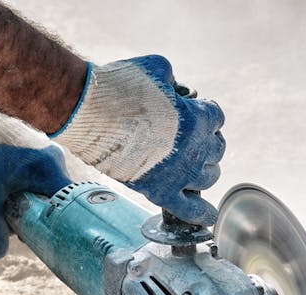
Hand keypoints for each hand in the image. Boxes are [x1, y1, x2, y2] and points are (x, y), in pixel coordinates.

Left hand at [0, 102, 72, 257]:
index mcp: (50, 171)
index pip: (69, 205)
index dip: (59, 224)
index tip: (46, 235)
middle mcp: (56, 160)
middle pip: (58, 198)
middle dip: (41, 214)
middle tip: (20, 224)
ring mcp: (50, 152)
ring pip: (49, 187)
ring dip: (33, 199)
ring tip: (9, 202)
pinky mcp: (41, 148)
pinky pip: (43, 175)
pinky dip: (31, 186)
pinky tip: (11, 187)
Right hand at [51, 55, 224, 225]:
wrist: (88, 113)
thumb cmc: (120, 87)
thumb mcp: (158, 68)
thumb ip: (175, 82)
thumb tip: (177, 92)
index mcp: (198, 119)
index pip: (217, 117)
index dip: (205, 113)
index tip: (194, 111)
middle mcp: (195, 150)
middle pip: (216, 149)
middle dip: (205, 141)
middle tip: (189, 138)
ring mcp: (180, 174)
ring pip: (209, 177)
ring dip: (203, 169)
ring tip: (190, 165)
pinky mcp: (160, 192)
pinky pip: (190, 210)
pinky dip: (201, 214)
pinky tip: (208, 216)